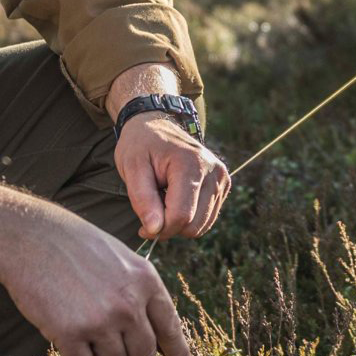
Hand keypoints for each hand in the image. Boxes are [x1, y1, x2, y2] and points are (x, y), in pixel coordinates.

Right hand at [2, 213, 192, 355]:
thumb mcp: (121, 261)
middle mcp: (129, 303)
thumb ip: (140, 294)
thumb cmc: (75, 248)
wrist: (31, 238)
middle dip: (127, 350)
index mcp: (145, 281)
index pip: (170, 327)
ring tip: (81, 321)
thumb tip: (156, 341)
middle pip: (143, 354)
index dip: (178, 353)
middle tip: (105, 331)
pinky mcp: (71, 334)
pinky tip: (64, 331)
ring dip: (98, 352)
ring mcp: (101, 320)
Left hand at [116, 115, 229, 241]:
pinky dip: (189, 218)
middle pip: (194, 225)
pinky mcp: (223, 184)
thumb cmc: (140, 145)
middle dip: (169, 227)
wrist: (155, 125)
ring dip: (179, 223)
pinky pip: (207, 219)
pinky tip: (175, 200)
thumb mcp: (131, 167)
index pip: (181, 215)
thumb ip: (142, 199)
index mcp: (191, 164)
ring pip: (201, 226)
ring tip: (163, 202)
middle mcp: (213, 171)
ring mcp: (221, 178)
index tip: (142, 228)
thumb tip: (155, 229)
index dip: (159, 229)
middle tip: (150, 212)